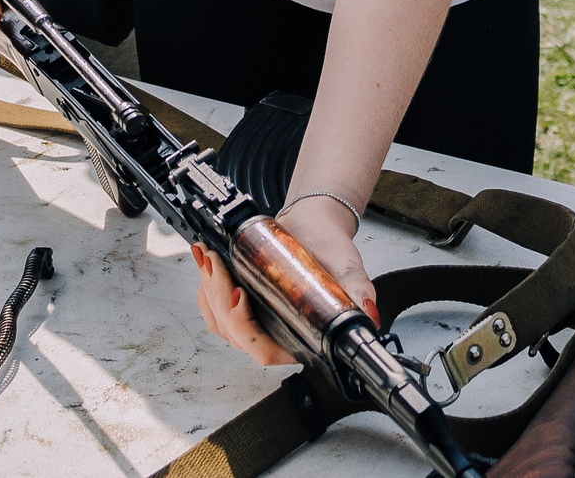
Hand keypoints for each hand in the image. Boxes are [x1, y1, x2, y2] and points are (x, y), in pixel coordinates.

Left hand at [191, 198, 376, 367]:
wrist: (313, 223)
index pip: (264, 350)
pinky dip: (205, 284)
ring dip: (209, 290)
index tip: (239, 298)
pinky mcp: (240, 301)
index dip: (245, 329)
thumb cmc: (330, 248)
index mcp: (300, 336)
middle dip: (220, 300)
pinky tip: (205, 261)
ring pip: (219, 321)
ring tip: (209, 258)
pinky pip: (212, 305)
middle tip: (217, 266)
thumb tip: (370, 316)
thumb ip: (360, 292)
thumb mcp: (348, 267)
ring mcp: (255, 318)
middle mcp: (275, 332)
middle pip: (235, 335)